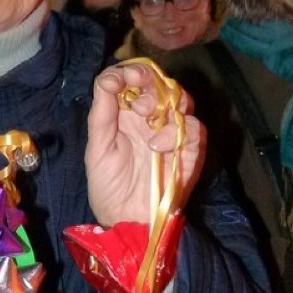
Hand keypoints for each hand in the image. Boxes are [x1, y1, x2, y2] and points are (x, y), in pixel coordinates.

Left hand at [85, 62, 205, 225]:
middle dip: (149, 84)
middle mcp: (151, 120)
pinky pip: (195, 128)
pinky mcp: (190, 152)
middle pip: (161, 84)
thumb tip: (109, 78)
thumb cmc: (108, 187)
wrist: (125, 221)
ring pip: (182, 100)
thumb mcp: (97, 148)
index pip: (135, 80)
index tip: (123, 78)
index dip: (131, 72)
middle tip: (137, 103)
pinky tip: (157, 146)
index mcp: (126, 115)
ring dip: (165, 102)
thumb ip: (102, 112)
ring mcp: (172, 134)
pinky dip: (177, 131)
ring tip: (146, 118)